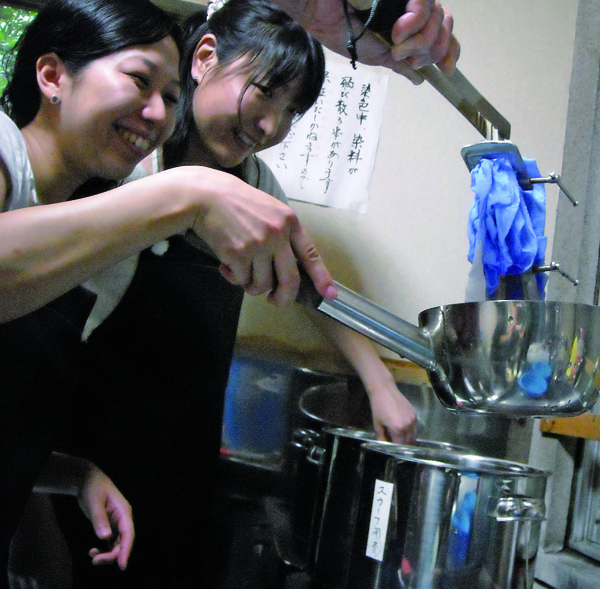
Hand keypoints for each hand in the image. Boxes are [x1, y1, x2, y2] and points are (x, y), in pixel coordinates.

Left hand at [77, 465, 133, 570]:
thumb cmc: (92, 487)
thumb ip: (99, 519)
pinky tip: (93, 551)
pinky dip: (104, 549)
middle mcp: (123, 519)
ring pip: (117, 544)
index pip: (128, 534)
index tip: (122, 566)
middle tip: (94, 560)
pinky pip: (111, 542)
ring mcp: (117, 523)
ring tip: (92, 557)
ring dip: (107, 554)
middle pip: (123, 542)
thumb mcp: (94, 502)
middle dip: (112, 555)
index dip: (126, 550)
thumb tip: (105, 537)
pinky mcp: (110, 526)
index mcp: (124, 511)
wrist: (88, 480)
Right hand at [192, 171, 336, 305]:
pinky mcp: (239, 254)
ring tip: (241, 272)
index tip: (330, 294)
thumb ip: (282, 234)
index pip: (310, 254)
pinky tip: (226, 264)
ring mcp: (259, 245)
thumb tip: (286, 269)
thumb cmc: (237, 204)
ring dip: (251, 286)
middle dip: (284, 298)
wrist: (206, 196)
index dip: (321, 277)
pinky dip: (234, 278)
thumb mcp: (269, 210)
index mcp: (289, 222)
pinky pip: (242, 281)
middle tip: (275, 301)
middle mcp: (278, 234)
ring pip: (262, 284)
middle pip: (290, 280)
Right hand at [277, 0, 459, 81]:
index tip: (447, 72)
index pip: (442, 34)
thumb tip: (418, 78)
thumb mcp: (377, 56)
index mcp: (409, 25)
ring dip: (418, 40)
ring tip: (394, 42)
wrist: (323, 13)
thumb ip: (401, 64)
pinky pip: (424, 5)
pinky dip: (414, 23)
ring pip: (438, 18)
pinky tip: (396, 31)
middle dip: (429, 50)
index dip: (450, 51)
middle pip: (445, 27)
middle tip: (405, 56)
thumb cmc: (344, 31)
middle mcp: (412, 8)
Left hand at [368, 382, 417, 443]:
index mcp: (398, 429)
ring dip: (408, 438)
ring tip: (400, 437)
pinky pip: (414, 427)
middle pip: (408, 441)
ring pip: (413, 435)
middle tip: (396, 443)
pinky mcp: (415, 414)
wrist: (384, 391)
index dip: (396, 448)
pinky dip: (410, 430)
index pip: (400, 445)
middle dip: (402, 444)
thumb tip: (383, 445)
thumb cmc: (378, 407)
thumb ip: (381, 437)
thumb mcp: (377, 423)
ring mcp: (413, 419)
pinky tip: (403, 428)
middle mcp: (408, 425)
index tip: (392, 448)